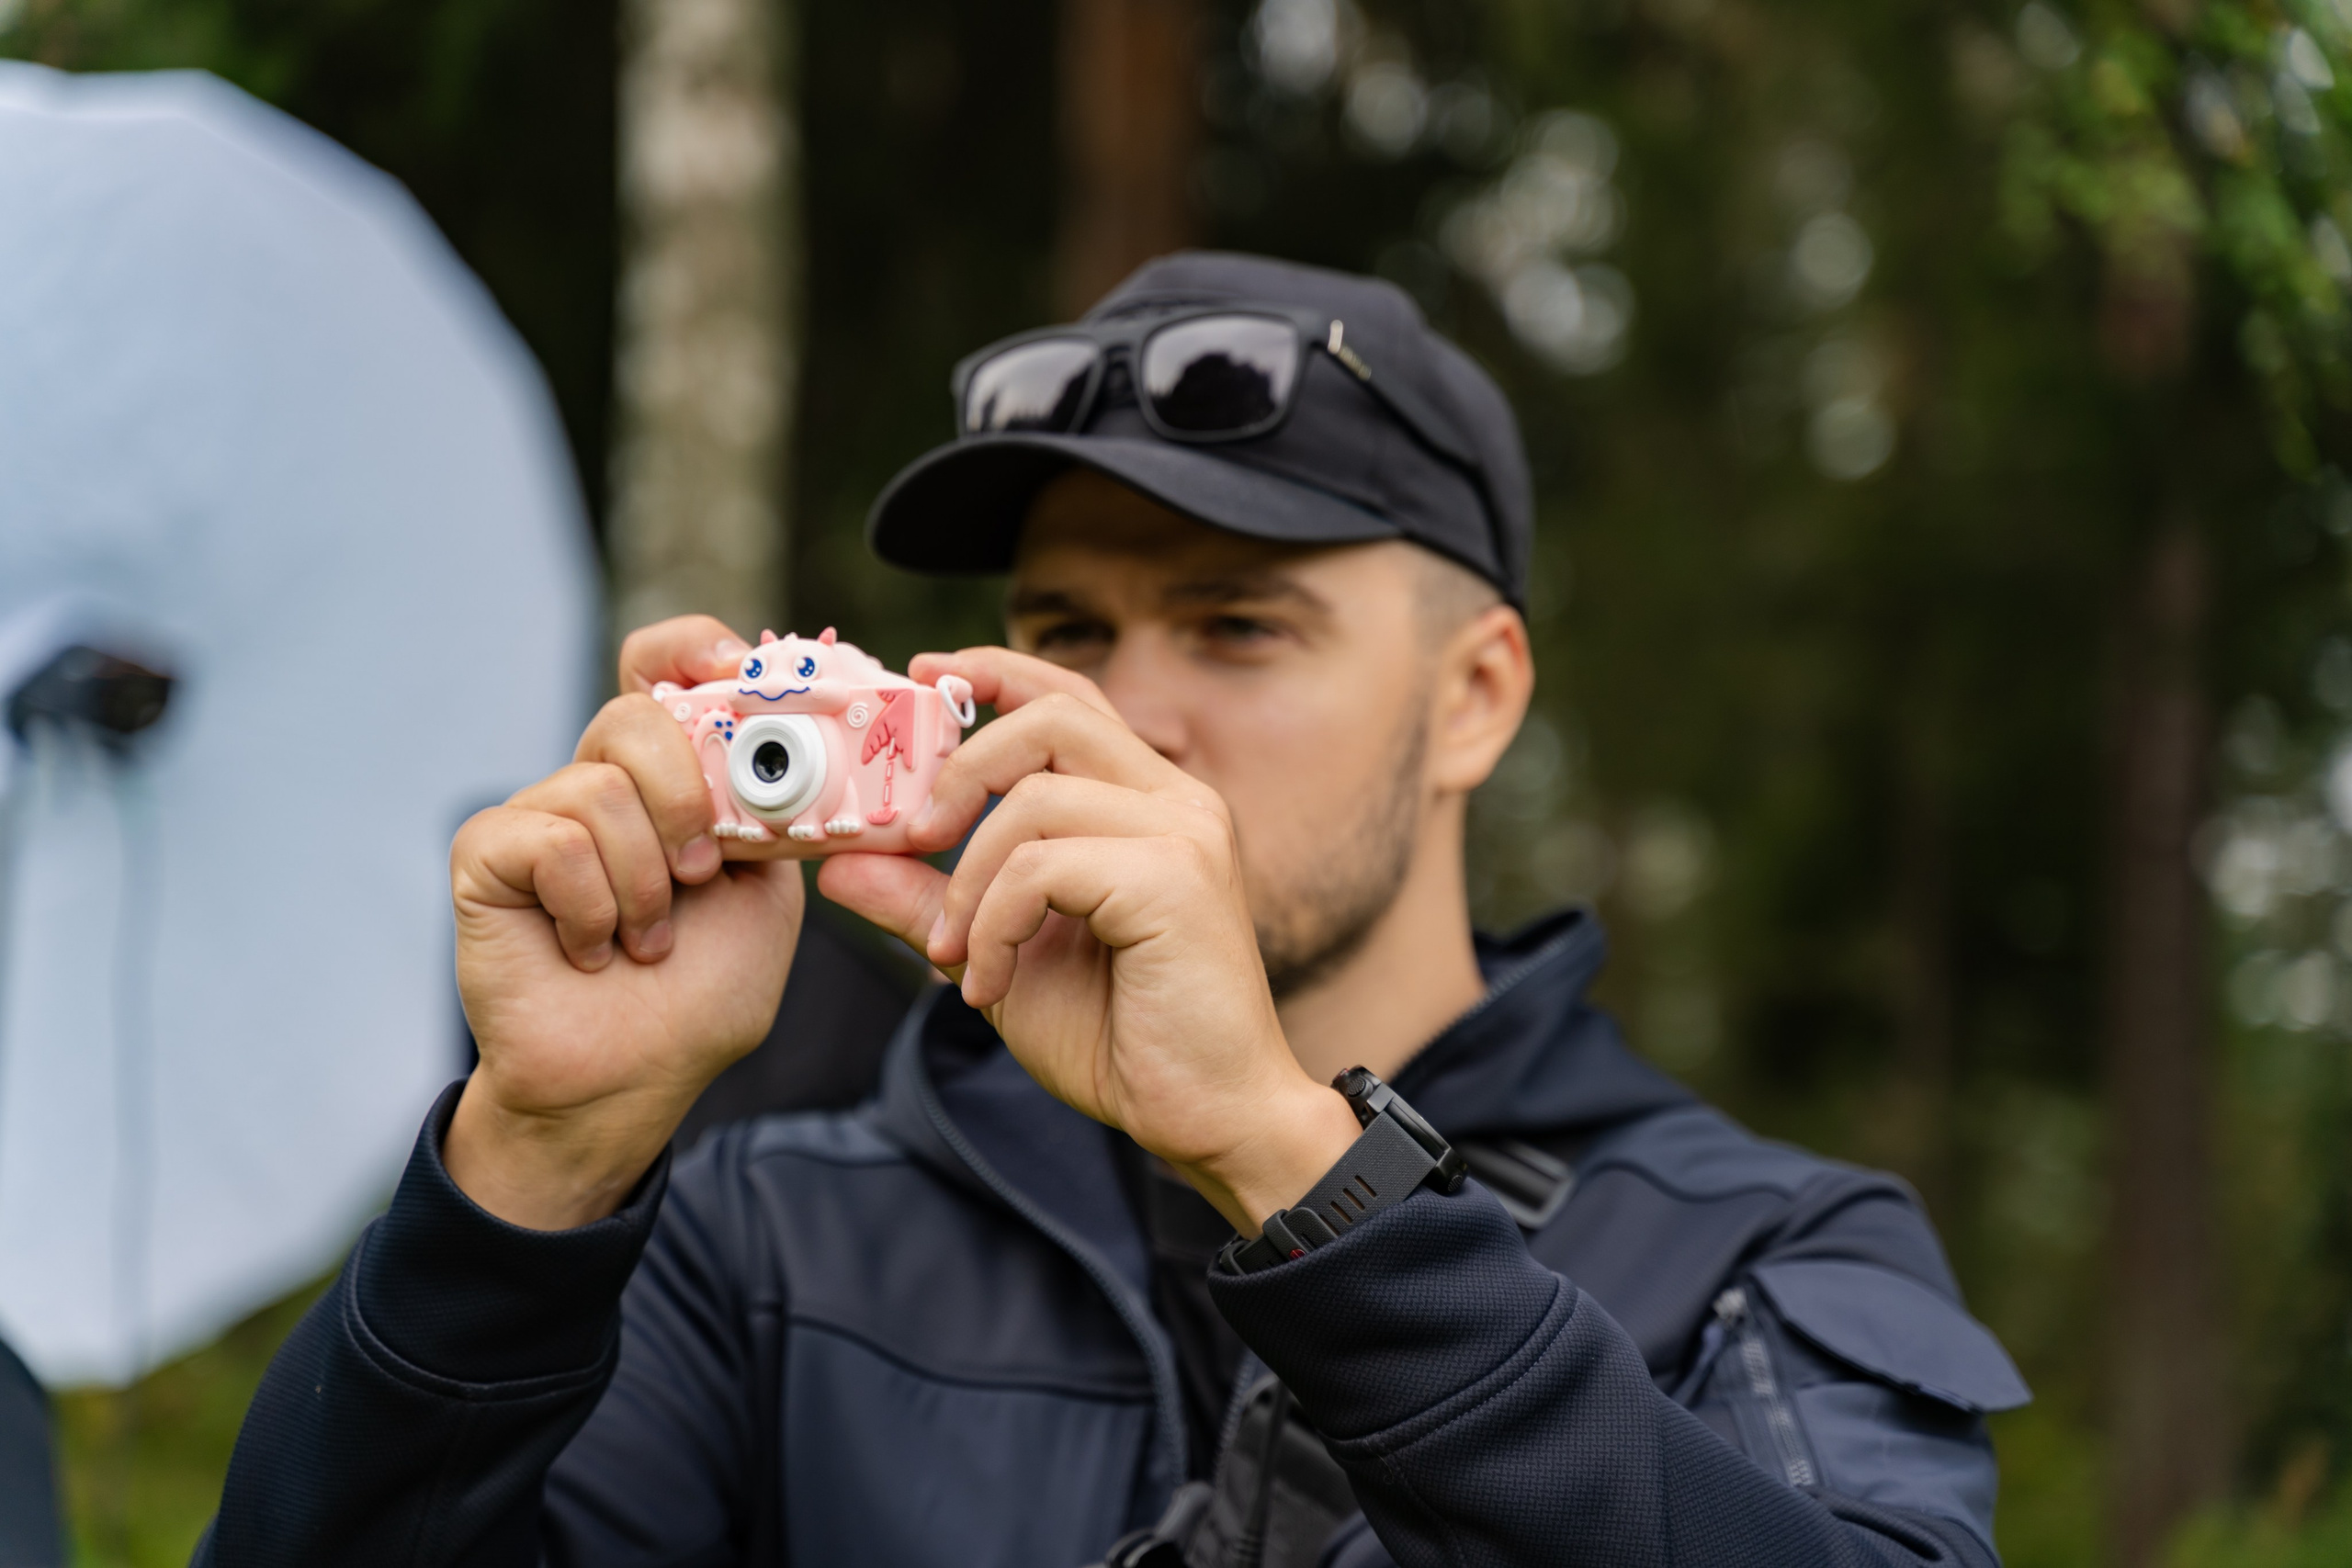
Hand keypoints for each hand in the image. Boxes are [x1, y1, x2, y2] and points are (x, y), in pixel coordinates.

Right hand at [446, 616, 804, 1229]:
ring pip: (601, 789)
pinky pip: (553, 842)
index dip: (692, 647)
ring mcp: (538, 813)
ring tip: (648, 941)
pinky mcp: (488, 855)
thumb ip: (780, 815)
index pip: (662, 665)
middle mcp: (600, 780)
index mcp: (670, 777)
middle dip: (687, 799)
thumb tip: (805, 749)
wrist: (634, 1079)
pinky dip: (593, 907)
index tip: (735, 669)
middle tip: (702, 876)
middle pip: (636, 717)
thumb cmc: (701, 991)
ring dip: (646, 883)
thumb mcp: (771, 892)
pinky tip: (593, 951)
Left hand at [818, 648, 1359, 1234]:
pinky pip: (1042, 866)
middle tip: (911, 840)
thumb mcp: (1002, 955)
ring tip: (955, 957)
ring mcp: (1184, 833)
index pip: (1071, 697)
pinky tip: (988, 986)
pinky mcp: (1175, 878)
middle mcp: (1178, 801)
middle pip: (1052, 717)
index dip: (996, 671)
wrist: (1207, 1117)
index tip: (924, 675)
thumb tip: (841, 864)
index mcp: (1150, 803)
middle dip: (961, 768)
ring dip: (967, 881)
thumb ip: (929, 903)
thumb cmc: (1124, 1038)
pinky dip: (992, 925)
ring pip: (1033, 798)